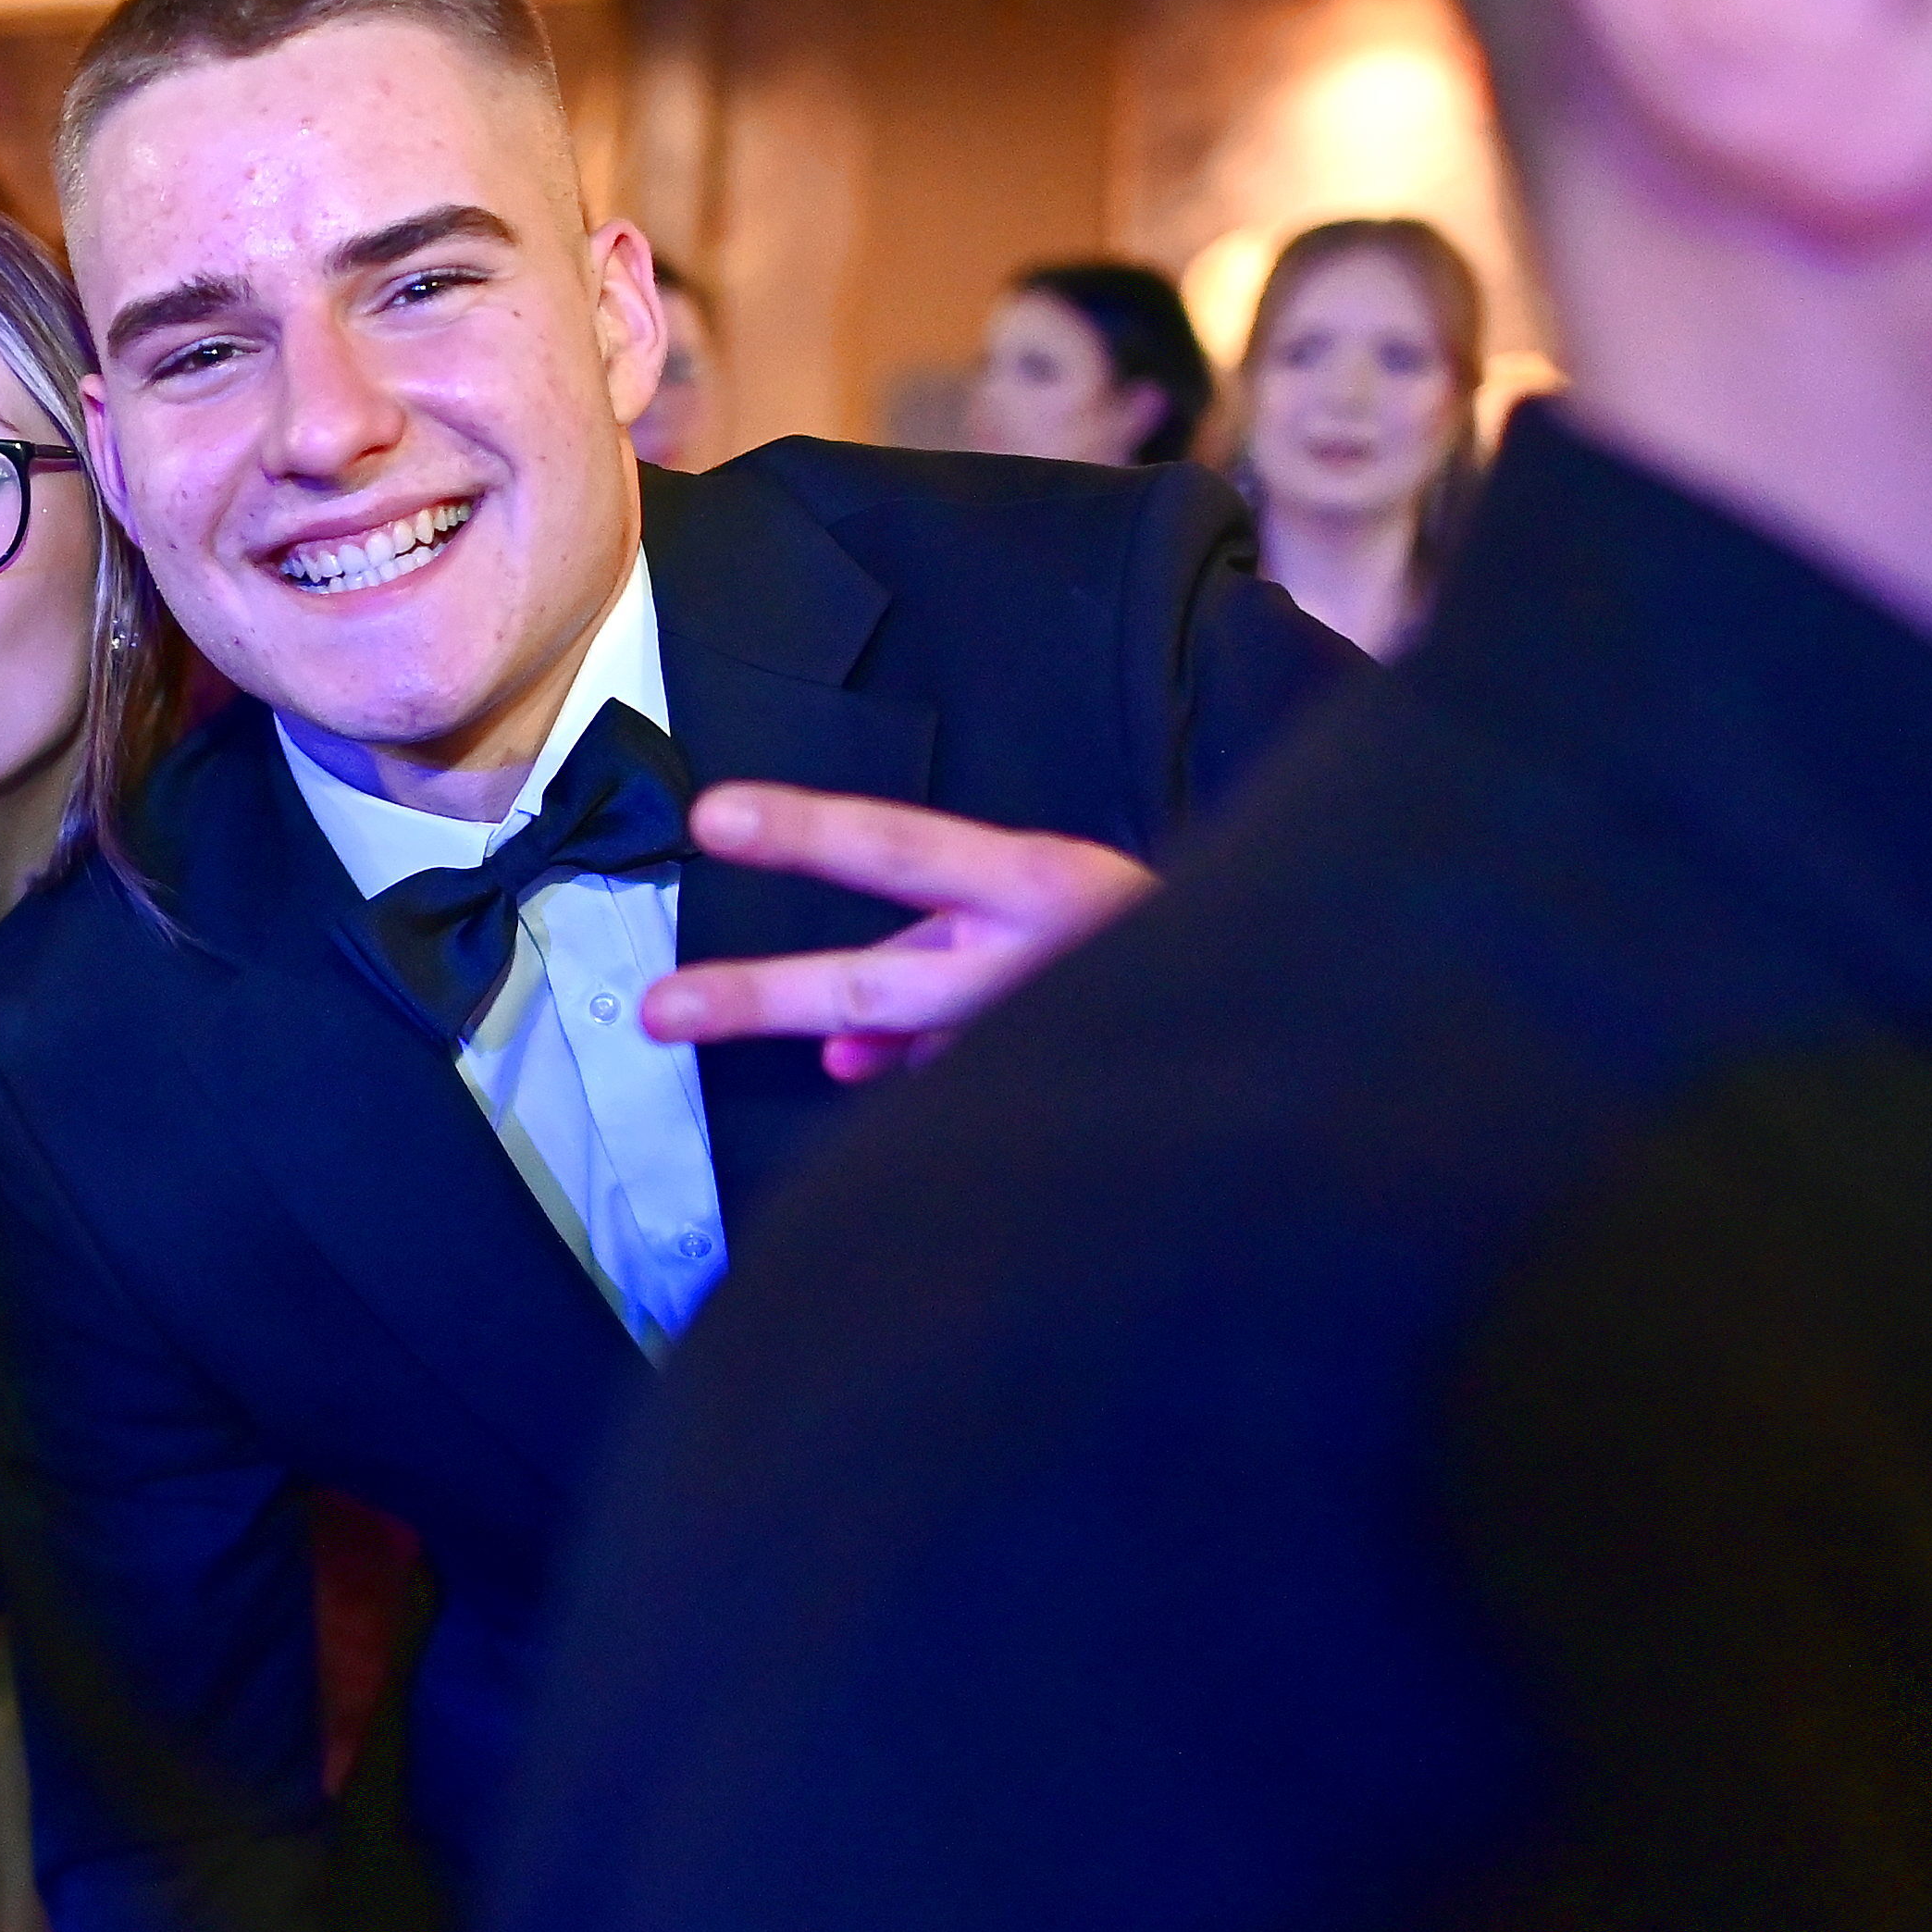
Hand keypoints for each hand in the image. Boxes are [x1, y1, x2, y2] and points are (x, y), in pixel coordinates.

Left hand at [643, 783, 1153, 1081]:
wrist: (1274, 1011)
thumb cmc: (1139, 943)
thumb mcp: (1042, 908)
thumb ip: (929, 960)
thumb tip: (835, 1052)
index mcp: (1038, 884)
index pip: (900, 848)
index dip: (807, 833)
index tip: (712, 818)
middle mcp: (1038, 963)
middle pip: (875, 988)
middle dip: (761, 998)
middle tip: (657, 1010)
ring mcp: (1045, 1040)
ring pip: (910, 1058)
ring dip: (836, 1066)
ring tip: (731, 1051)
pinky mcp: (1056, 1110)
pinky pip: (957, 1110)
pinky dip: (930, 1111)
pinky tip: (917, 1114)